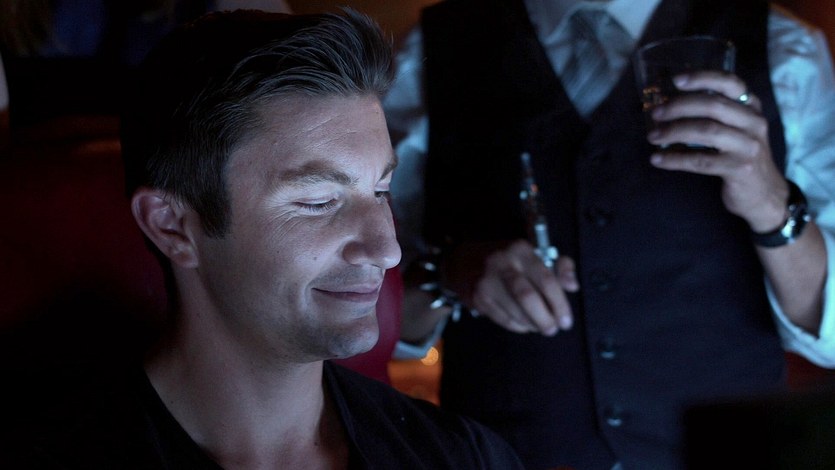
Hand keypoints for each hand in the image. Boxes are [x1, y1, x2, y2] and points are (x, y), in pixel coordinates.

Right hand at [470, 239, 576, 335]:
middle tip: (552, 329)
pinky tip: (524, 324)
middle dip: (544, 318)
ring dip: (532, 324)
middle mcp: (502, 263)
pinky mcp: (477, 296)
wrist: (465, 261)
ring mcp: (487, 280)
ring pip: (515, 311)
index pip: (546, 279)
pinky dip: (517, 326)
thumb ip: (561, 267)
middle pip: (527, 297)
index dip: (559, 304)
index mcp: (521, 250)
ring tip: (539, 326)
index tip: (566, 321)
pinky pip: (502, 319)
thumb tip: (573, 286)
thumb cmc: (510, 261)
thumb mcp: (536, 255)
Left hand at [647, 70, 788, 231]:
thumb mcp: (736, 129)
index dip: (702, 78)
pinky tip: (657, 159)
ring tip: (653, 137)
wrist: (764, 194)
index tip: (676, 80)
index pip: (729, 83)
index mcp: (751, 107)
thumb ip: (714, 115)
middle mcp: (753, 122)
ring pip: (706, 131)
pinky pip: (700, 160)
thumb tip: (669, 106)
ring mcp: (748, 145)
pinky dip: (675, 159)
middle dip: (679, 107)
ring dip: (673, 132)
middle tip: (655, 113)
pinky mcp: (739, 168)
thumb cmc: (740, 156)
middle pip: (712, 105)